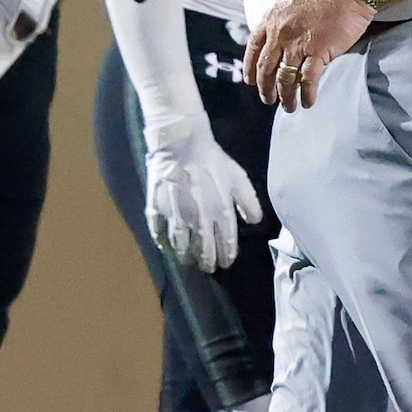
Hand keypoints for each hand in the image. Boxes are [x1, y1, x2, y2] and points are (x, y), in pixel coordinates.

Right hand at [142, 112, 263, 271]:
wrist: (181, 143)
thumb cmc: (212, 160)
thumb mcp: (238, 178)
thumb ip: (248, 202)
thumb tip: (254, 222)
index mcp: (220, 213)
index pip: (225, 243)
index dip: (226, 256)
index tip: (225, 263)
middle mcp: (199, 219)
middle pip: (203, 249)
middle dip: (206, 261)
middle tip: (207, 268)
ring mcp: (176, 216)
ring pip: (181, 245)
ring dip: (185, 256)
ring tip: (187, 261)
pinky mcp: (157, 209)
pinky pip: (159, 231)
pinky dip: (162, 242)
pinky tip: (165, 247)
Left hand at [243, 0, 373, 110]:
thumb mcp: (292, 1)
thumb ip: (282, 20)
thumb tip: (280, 37)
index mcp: (271, 18)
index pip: (253, 48)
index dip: (250, 68)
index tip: (249, 81)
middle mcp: (279, 33)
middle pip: (265, 68)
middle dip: (265, 88)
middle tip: (267, 99)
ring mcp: (297, 44)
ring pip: (284, 78)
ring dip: (285, 96)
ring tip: (288, 107)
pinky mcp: (317, 52)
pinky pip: (307, 80)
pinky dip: (306, 94)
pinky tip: (307, 102)